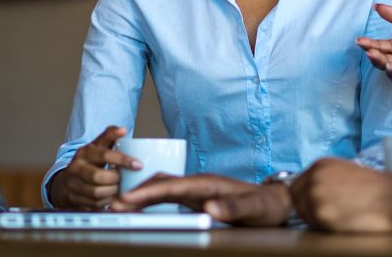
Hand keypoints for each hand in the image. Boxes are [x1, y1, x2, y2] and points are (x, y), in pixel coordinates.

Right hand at [50, 126, 141, 209]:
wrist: (66, 180)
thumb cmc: (89, 161)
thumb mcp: (98, 146)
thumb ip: (110, 136)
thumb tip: (122, 129)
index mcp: (85, 152)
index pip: (105, 154)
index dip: (122, 159)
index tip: (138, 164)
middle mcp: (76, 167)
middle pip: (99, 176)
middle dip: (116, 179)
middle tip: (127, 178)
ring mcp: (73, 184)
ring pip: (96, 192)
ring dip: (112, 191)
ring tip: (120, 186)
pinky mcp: (73, 198)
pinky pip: (93, 203)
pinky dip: (105, 200)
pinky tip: (112, 195)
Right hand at [113, 173, 292, 225]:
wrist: (276, 203)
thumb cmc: (266, 206)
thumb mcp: (254, 209)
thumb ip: (232, 206)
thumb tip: (209, 206)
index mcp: (208, 183)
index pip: (173, 186)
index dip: (149, 192)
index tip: (128, 198)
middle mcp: (199, 184)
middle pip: (162, 184)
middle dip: (137, 193)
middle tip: (114, 205)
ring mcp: (197, 191)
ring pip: (162, 189)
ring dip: (141, 196)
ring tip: (119, 207)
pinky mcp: (197, 200)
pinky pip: (168, 198)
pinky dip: (151, 201)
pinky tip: (140, 209)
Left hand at [290, 158, 391, 232]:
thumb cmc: (376, 187)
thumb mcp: (345, 171)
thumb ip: (324, 177)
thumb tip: (309, 190)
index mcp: (319, 165)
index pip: (296, 185)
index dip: (304, 197)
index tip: (316, 204)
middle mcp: (314, 178)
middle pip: (297, 200)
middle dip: (308, 208)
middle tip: (330, 213)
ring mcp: (316, 197)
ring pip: (304, 215)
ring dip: (317, 219)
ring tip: (340, 217)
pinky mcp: (323, 215)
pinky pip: (314, 226)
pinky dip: (325, 227)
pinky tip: (343, 222)